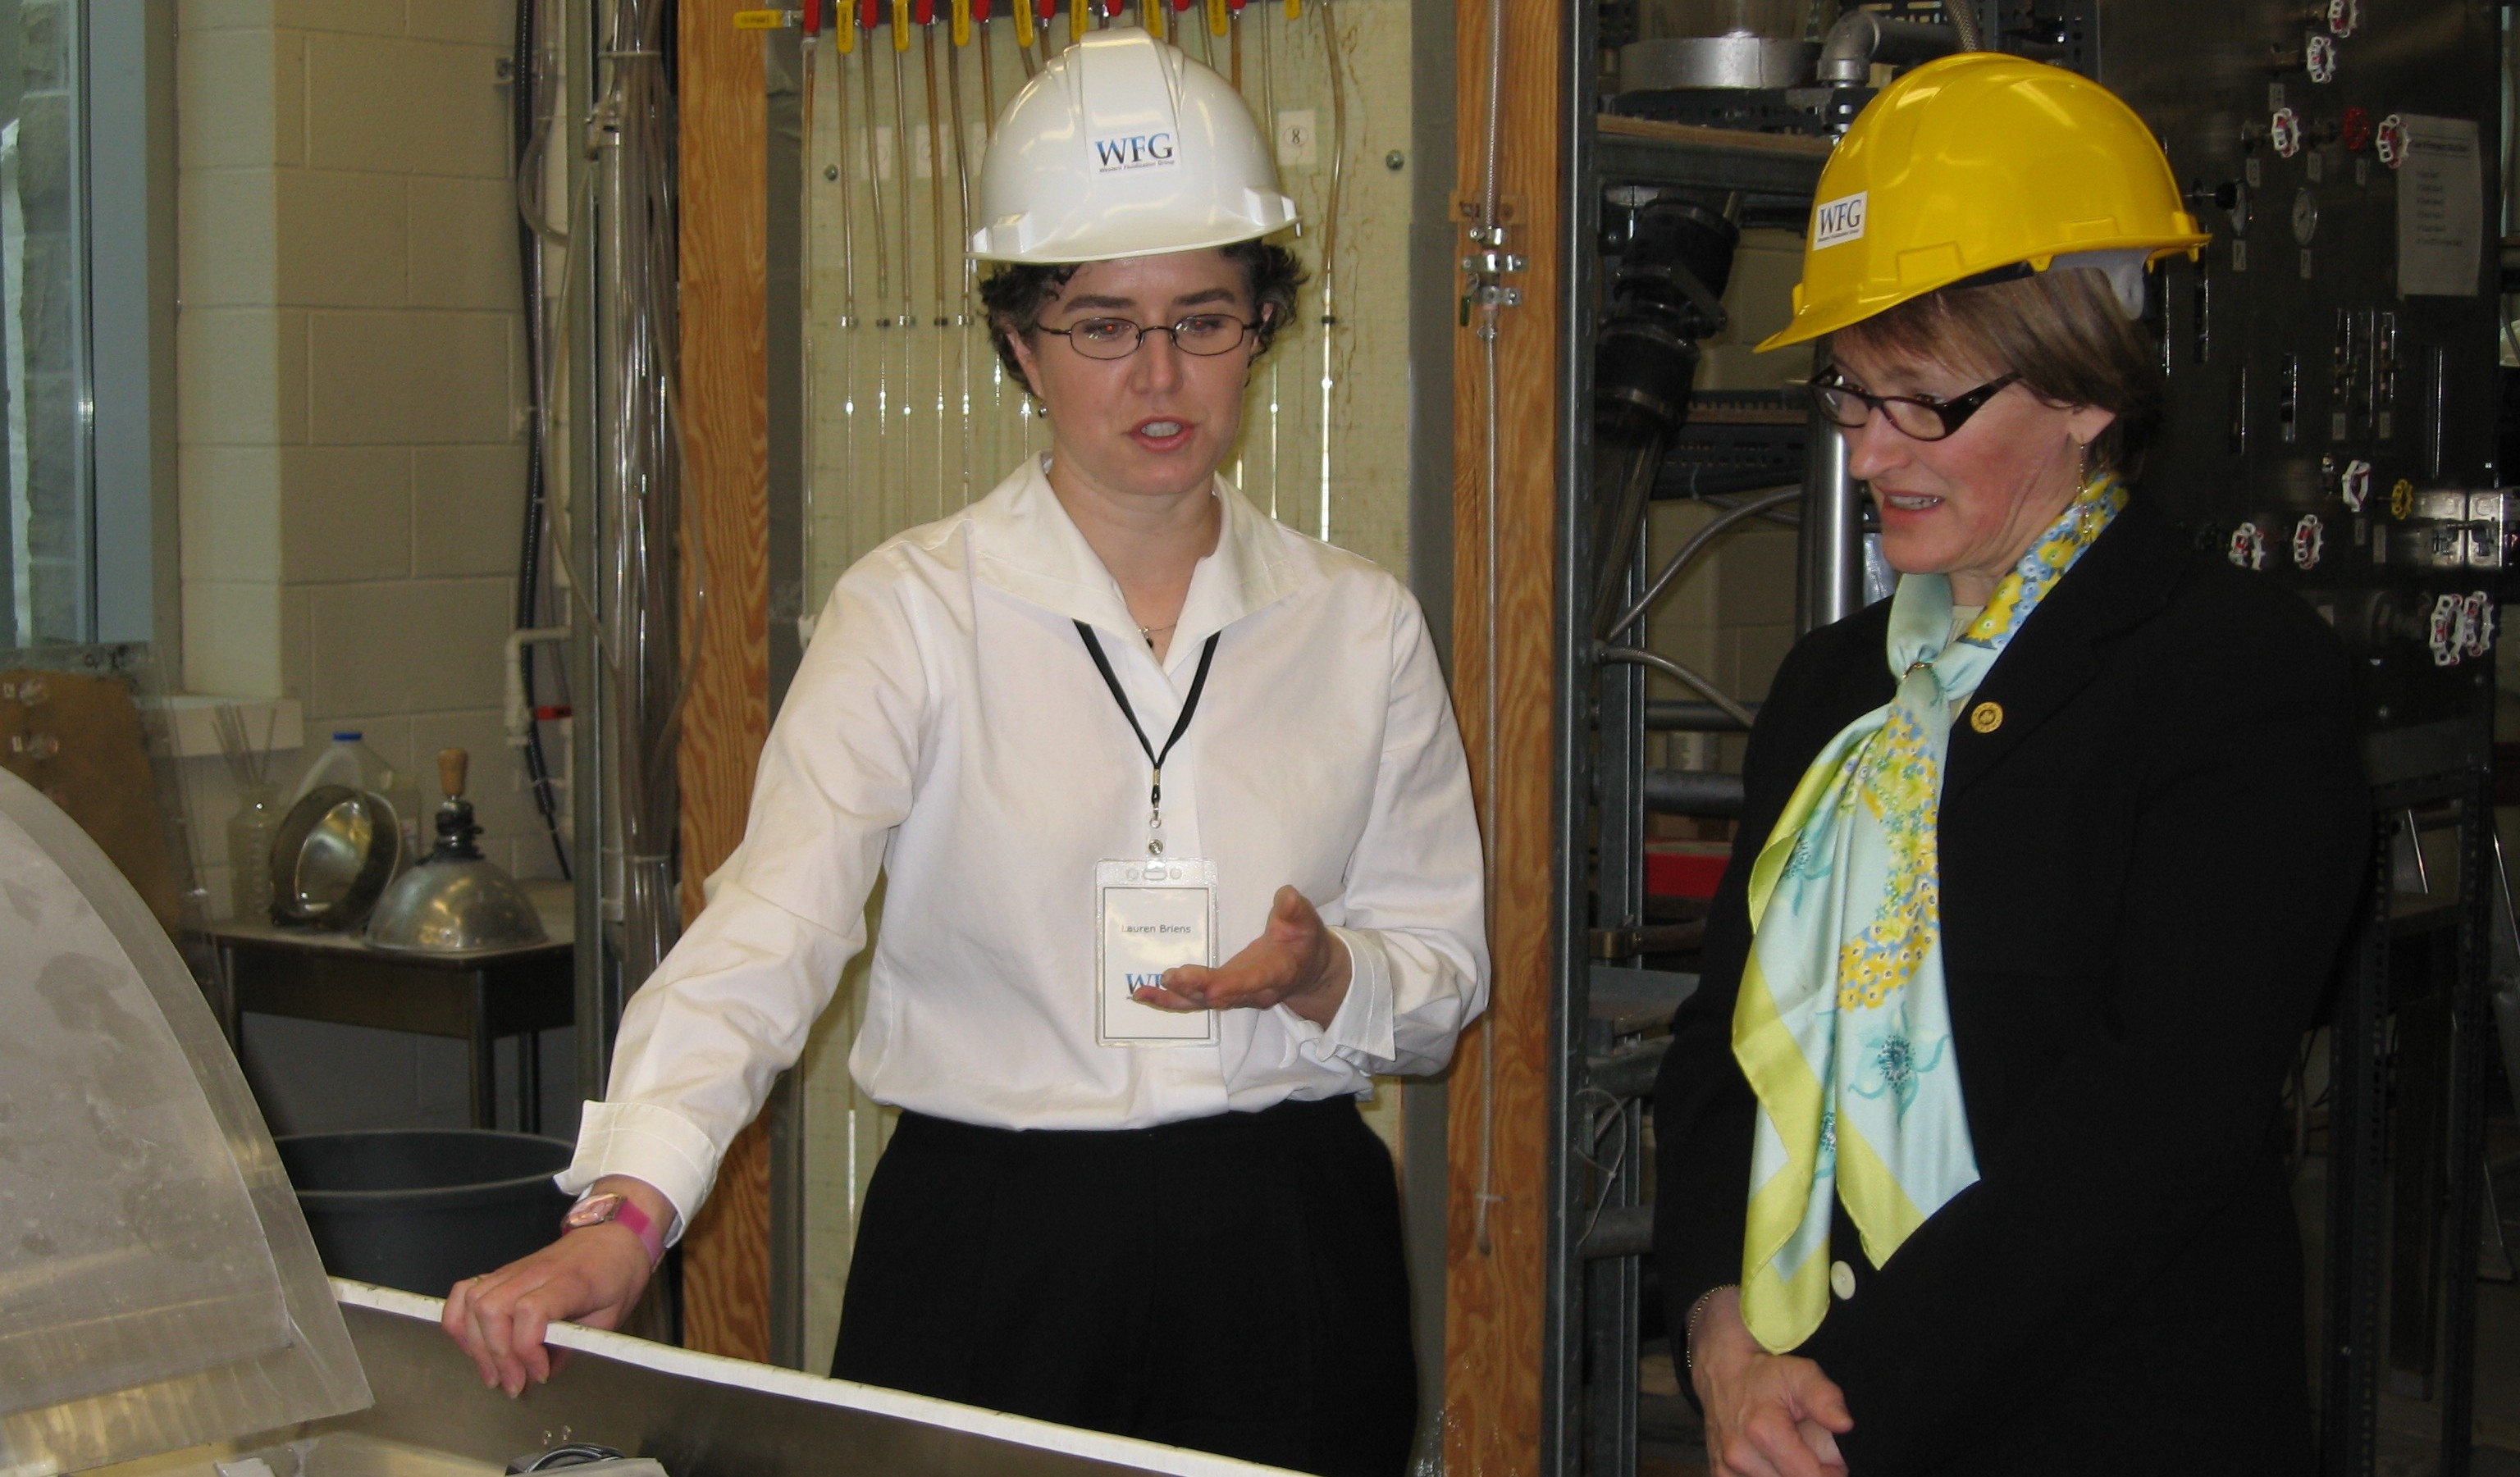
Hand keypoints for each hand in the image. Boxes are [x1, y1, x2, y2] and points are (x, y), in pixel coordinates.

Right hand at [440, 1175, 667, 1394]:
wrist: (614, 1237)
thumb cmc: (616, 1274)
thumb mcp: (610, 1317)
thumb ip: (575, 1346)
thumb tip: (543, 1375)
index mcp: (569, 1281)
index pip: (531, 1311)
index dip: (527, 1349)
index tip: (541, 1373)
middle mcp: (535, 1272)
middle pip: (492, 1309)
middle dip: (496, 1356)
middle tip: (513, 1384)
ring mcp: (514, 1270)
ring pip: (473, 1302)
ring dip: (476, 1345)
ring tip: (493, 1373)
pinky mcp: (502, 1273)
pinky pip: (465, 1291)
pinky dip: (460, 1321)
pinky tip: (473, 1345)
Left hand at [1133, 884, 1351, 1025]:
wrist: (1309, 971)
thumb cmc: (1305, 942)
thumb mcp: (1307, 922)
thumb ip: (1296, 910)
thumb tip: (1286, 895)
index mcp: (1275, 973)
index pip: (1251, 981)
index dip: (1232, 985)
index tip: (1212, 986)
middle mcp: (1253, 992)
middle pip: (1220, 996)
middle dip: (1194, 989)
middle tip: (1169, 977)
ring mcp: (1236, 996)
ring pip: (1202, 1003)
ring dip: (1173, 998)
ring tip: (1143, 992)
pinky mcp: (1223, 994)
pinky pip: (1194, 1001)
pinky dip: (1170, 999)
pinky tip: (1146, 993)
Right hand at [1690, 1287, 1853, 1476]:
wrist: (1722, 1373)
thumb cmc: (1765, 1376)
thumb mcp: (1801, 1375)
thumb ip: (1825, 1399)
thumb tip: (1845, 1425)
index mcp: (1764, 1431)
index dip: (1830, 1474)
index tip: (1834, 1463)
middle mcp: (1740, 1454)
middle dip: (1808, 1474)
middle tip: (1809, 1452)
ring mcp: (1726, 1468)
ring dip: (1787, 1475)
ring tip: (1787, 1453)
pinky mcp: (1720, 1475)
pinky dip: (1769, 1476)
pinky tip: (1771, 1460)